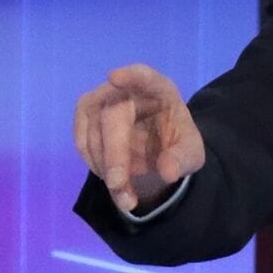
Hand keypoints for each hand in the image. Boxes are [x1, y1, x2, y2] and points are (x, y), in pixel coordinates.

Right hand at [74, 64, 204, 211]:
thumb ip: (182, 159)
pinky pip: (82, 145)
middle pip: (112, 117)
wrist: (156, 147)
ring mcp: (101, 100)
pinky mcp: (84, 117)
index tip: (116, 77)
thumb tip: (168, 172)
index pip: (144, 77)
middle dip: (114, 154)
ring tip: (127, 196)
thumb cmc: (174, 140)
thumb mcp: (190, 153)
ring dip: (106, 170)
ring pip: (93, 135)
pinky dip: (97, 169)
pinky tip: (116, 184)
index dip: (131, 76)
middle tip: (118, 184)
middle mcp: (126, 90)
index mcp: (159, 89)